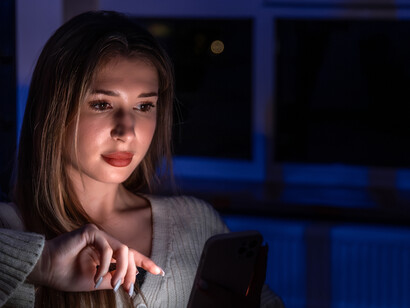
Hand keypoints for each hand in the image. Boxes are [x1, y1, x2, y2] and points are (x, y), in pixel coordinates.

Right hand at [28, 224, 163, 293]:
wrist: (45, 271)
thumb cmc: (66, 275)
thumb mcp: (95, 281)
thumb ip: (113, 278)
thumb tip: (132, 277)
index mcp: (107, 252)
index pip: (130, 256)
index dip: (146, 263)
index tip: (160, 272)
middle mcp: (105, 241)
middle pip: (129, 254)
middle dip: (132, 272)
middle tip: (129, 289)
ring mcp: (99, 234)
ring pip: (123, 250)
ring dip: (122, 270)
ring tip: (116, 285)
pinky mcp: (91, 231)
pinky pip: (108, 248)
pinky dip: (106, 264)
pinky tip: (98, 277)